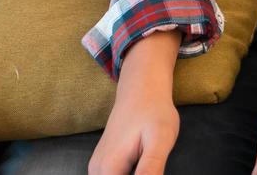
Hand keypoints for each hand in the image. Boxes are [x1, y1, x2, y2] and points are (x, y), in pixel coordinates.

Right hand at [90, 31, 181, 174]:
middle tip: (151, 163)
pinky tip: (141, 164)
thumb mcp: (161, 139)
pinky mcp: (102, 164)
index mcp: (109, 168)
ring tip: (146, 161)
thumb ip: (151, 168)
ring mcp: (97, 167)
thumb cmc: (154, 111)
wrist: (142, 89)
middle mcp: (96, 170)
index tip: (150, 168)